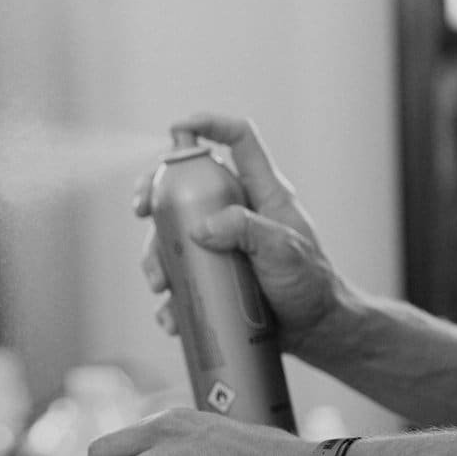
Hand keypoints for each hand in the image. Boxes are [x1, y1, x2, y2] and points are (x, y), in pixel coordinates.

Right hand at [137, 114, 342, 355]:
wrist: (315, 331)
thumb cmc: (312, 286)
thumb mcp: (285, 251)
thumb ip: (247, 231)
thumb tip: (200, 228)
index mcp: (261, 193)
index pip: (239, 140)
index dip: (210, 124)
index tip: (178, 127)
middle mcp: (236, 211)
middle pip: (187, 183)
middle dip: (156, 191)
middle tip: (141, 210)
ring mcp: (220, 242)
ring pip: (172, 233)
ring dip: (155, 256)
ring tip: (160, 285)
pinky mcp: (211, 274)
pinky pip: (178, 276)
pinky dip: (168, 297)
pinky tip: (170, 315)